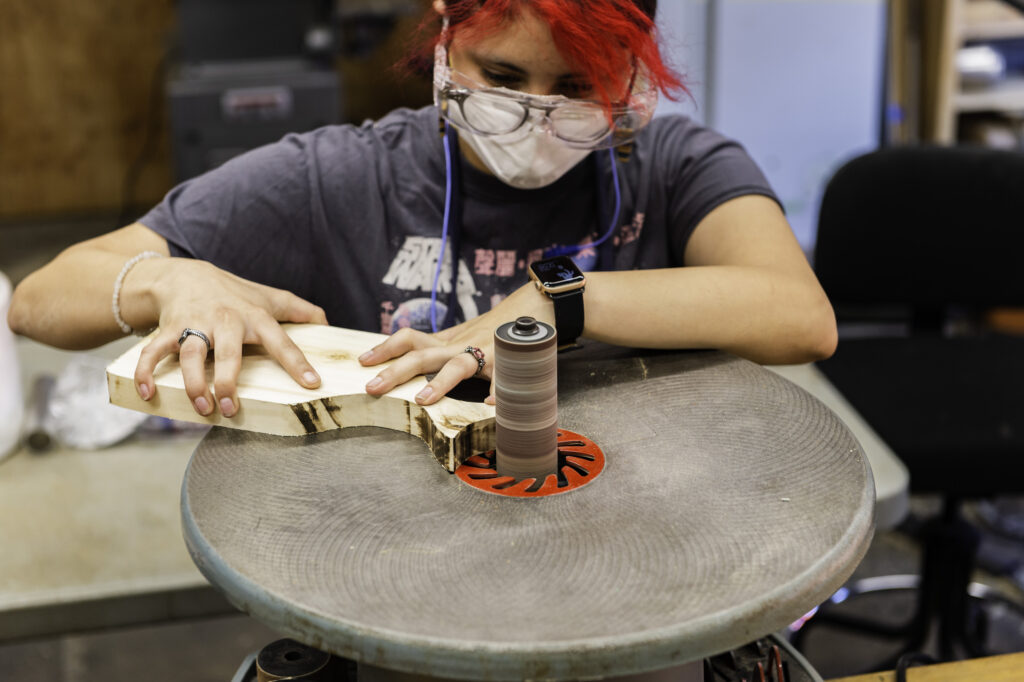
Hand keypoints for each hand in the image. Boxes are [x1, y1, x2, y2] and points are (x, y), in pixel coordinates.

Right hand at [131, 258, 327, 416]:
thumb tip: (329, 324)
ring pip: (191, 355)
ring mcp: (194, 325)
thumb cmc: (234, 293)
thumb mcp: (269, 297)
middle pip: (228, 352)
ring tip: (202, 407)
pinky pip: (153, 352)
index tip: (312, 384)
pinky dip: (146, 372)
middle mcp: (225, 321)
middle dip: (229, 381)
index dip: (297, 362)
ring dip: (194, 383)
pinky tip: (148, 393)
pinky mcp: (168, 329)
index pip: (281, 341)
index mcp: (254, 317)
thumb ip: (300, 311)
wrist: (184, 274)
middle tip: (232, 409)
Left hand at [360, 283, 553, 404]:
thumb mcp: (464, 335)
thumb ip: (441, 349)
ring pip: (458, 365)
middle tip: (372, 387)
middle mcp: (462, 345)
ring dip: (440, 382)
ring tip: (423, 399)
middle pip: (423, 354)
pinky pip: (503, 380)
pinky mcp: (510, 361)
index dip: (385, 348)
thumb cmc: (497, 326)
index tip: (364, 360)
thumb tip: (410, 363)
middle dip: (396, 371)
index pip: (410, 338)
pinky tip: (491, 406)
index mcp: (448, 341)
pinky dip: (499, 393)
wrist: (537, 303)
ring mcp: (485, 352)